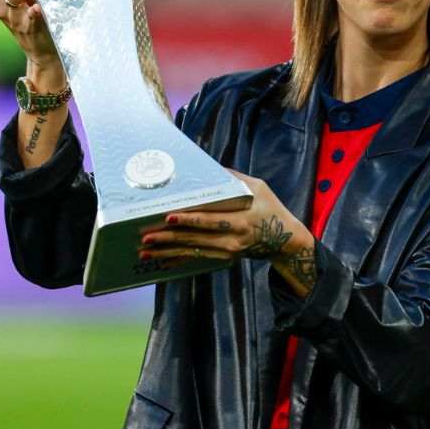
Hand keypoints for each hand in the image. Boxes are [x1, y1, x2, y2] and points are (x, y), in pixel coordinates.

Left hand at [140, 171, 319, 295]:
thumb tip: (210, 167)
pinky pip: (197, 260)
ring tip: (145, 250)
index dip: (188, 219)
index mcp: (242, 219)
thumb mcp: (260, 188)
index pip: (210, 219)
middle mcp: (233, 238)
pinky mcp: (224, 259)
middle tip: (146, 236)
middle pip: (196, 238)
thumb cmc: (271, 208)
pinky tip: (161, 261)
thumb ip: (235, 179)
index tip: (168, 216)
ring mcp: (228, 252)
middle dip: (169, 237)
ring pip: (193, 251)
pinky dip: (178, 260)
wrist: (285, 241)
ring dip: (167, 251)